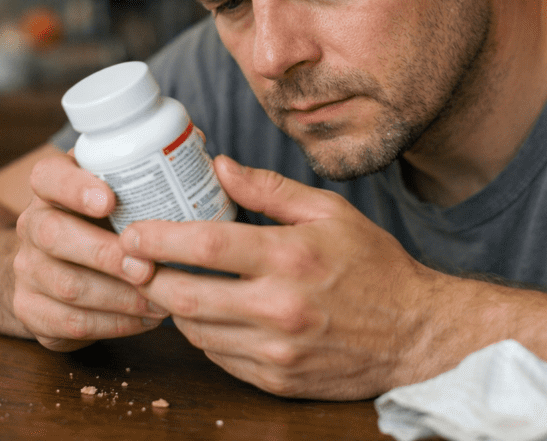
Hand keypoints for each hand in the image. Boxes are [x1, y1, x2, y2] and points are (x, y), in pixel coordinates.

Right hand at [12, 152, 170, 350]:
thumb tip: (199, 144)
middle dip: (105, 254)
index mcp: (51, 187)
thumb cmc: (103, 220)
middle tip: (147, 267)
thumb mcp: (117, 187)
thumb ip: (151, 167)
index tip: (110, 199)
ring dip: (120, 296)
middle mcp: (33, 225)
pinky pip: (70, 323)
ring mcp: (27, 269)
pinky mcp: (31, 311)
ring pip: (67, 285)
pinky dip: (114, 324)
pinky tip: (146, 319)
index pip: (48, 176)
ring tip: (162, 300)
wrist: (51, 266)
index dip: (75, 187)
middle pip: (54, 234)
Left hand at [119, 155, 445, 398]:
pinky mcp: (277, 380)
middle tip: (131, 261)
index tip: (132, 233)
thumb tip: (219, 166)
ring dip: (173, 307)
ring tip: (165, 283)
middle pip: (187, 295)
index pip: (205, 246)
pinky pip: (220, 359)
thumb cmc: (374, 266)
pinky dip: (204, 336)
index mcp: (291, 256)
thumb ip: (270, 189)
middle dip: (149, 277)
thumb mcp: (330, 212)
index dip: (158, 239)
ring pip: (197, 332)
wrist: (415, 335)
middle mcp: (280, 307)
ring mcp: (277, 350)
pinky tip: (205, 315)